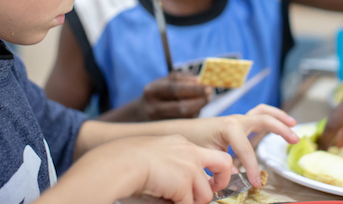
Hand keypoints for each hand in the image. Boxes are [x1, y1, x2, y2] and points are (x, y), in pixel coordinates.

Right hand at [47, 135, 232, 203]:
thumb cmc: (126, 162)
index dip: (210, 171)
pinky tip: (165, 200)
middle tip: (208, 193)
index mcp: (181, 143)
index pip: (206, 155)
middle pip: (224, 163)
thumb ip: (173, 166)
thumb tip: (181, 189)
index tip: (208, 181)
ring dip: (192, 201)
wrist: (118, 164)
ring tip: (173, 200)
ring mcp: (189, 166)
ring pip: (205, 193)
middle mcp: (190, 151)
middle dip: (222, 181)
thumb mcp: (155, 156)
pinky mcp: (184, 182)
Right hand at [140, 73, 211, 119]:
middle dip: (199, 99)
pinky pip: (185, 122)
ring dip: (199, 106)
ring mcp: (159, 121)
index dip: (192, 87)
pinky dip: (195, 113)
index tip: (206, 84)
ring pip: (184, 116)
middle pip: (180, 106)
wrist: (141, 113)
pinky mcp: (166, 130)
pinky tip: (199, 105)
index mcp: (151, 91)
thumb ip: (179, 78)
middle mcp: (153, 108)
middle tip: (210, 92)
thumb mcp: (162, 81)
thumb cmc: (157, 93)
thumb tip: (199, 79)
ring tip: (207, 97)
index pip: (174, 89)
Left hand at [182, 104, 298, 188]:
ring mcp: (239, 119)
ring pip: (263, 112)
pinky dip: (272, 117)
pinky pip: (259, 115)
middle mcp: (236, 119)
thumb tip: (238, 179)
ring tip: (294, 124)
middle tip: (294, 140)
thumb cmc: (194, 141)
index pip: (246, 149)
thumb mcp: (207, 156)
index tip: (256, 183)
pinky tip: (282, 124)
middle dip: (280, 129)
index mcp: (228, 127)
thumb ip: (223, 169)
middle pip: (263, 119)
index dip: (253, 167)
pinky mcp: (240, 122)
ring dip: (279, 116)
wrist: (185, 131)